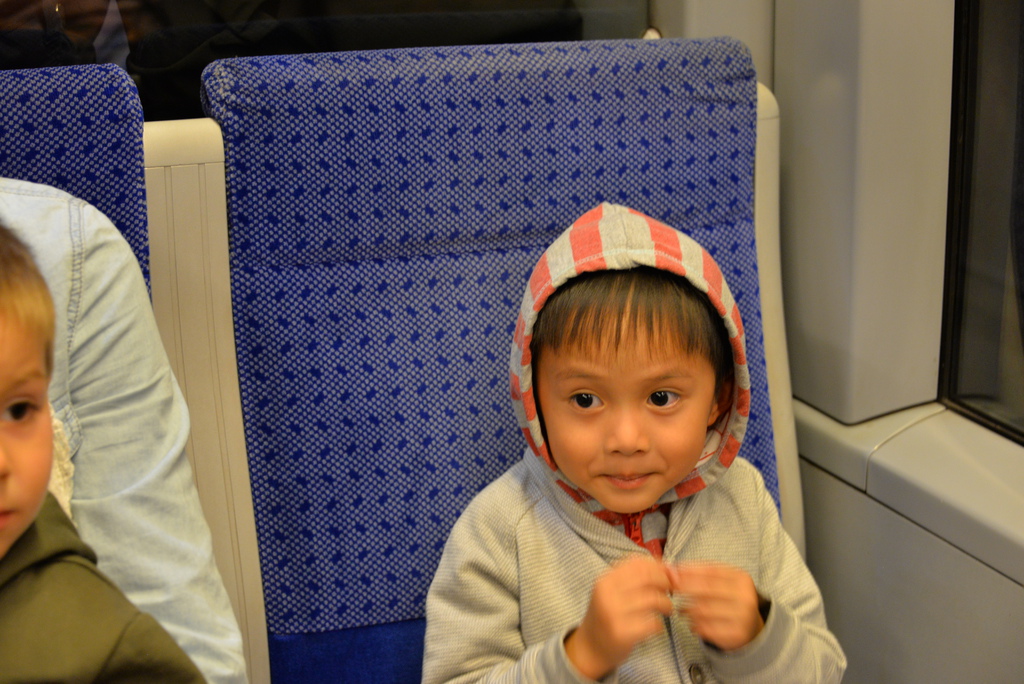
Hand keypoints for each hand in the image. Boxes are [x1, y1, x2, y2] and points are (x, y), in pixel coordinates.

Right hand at [565, 557, 673, 679]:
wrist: (590, 648)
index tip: (667, 574)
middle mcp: (607, 593)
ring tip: (667, 609)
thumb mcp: (612, 591)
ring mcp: (613, 613)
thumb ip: (635, 578)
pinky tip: (656, 627)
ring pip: (653, 599)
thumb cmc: (607, 616)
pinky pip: (652, 623)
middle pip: (647, 577)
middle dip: (665, 582)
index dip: (658, 566)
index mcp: (605, 580)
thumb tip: (668, 568)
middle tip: (669, 591)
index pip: (637, 563)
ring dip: (666, 604)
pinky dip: (660, 625)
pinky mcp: (622, 633)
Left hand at [669, 563, 764, 650]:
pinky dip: (694, 624)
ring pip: (703, 610)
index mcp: (742, 579)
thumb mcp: (721, 581)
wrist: (750, 627)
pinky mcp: (736, 634)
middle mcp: (745, 597)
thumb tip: (672, 570)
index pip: (711, 570)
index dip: (689, 570)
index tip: (673, 572)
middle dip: (685, 587)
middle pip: (706, 589)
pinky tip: (692, 623)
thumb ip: (699, 573)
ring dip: (687, 609)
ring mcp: (743, 617)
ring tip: (682, 609)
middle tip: (672, 588)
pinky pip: (706, 628)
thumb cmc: (728, 599)